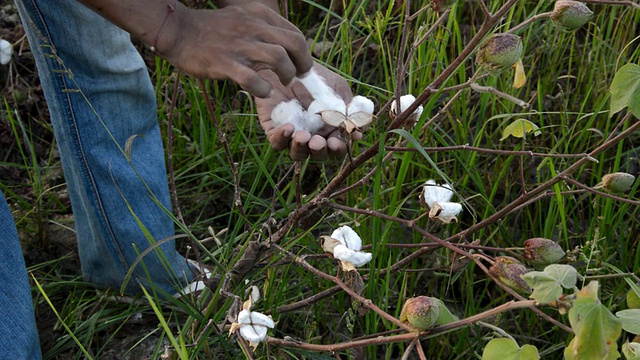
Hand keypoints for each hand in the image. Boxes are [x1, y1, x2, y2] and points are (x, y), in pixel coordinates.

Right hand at [159, 2, 312, 97]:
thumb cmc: (212, 30)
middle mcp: (253, 26)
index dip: (303, 53)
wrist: (179, 31)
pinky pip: (253, 79)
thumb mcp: (242, 18)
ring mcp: (240, 45)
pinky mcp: (225, 63)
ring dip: (287, 74)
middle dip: (303, 64)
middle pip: (294, 43)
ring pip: (279, 58)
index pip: (295, 33)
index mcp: (259, 15)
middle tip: (298, 77)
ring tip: (282, 83)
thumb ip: (263, 29)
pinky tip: (263, 91)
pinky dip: (263, 89)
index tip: (301, 66)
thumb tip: (285, 47)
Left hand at [255, 63, 362, 159]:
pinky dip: (282, 139)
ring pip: (297, 154)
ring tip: (303, 136)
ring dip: (301, 149)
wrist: (289, 61)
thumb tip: (358, 133)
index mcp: (329, 130)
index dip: (338, 148)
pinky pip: (276, 143)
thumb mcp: (337, 88)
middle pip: (317, 155)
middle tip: (319, 141)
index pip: (336, 147)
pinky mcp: (273, 129)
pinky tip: (288, 128)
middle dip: (320, 151)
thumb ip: (349, 109)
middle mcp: (312, 136)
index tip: (337, 141)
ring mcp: (292, 134)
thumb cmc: (316, 76)